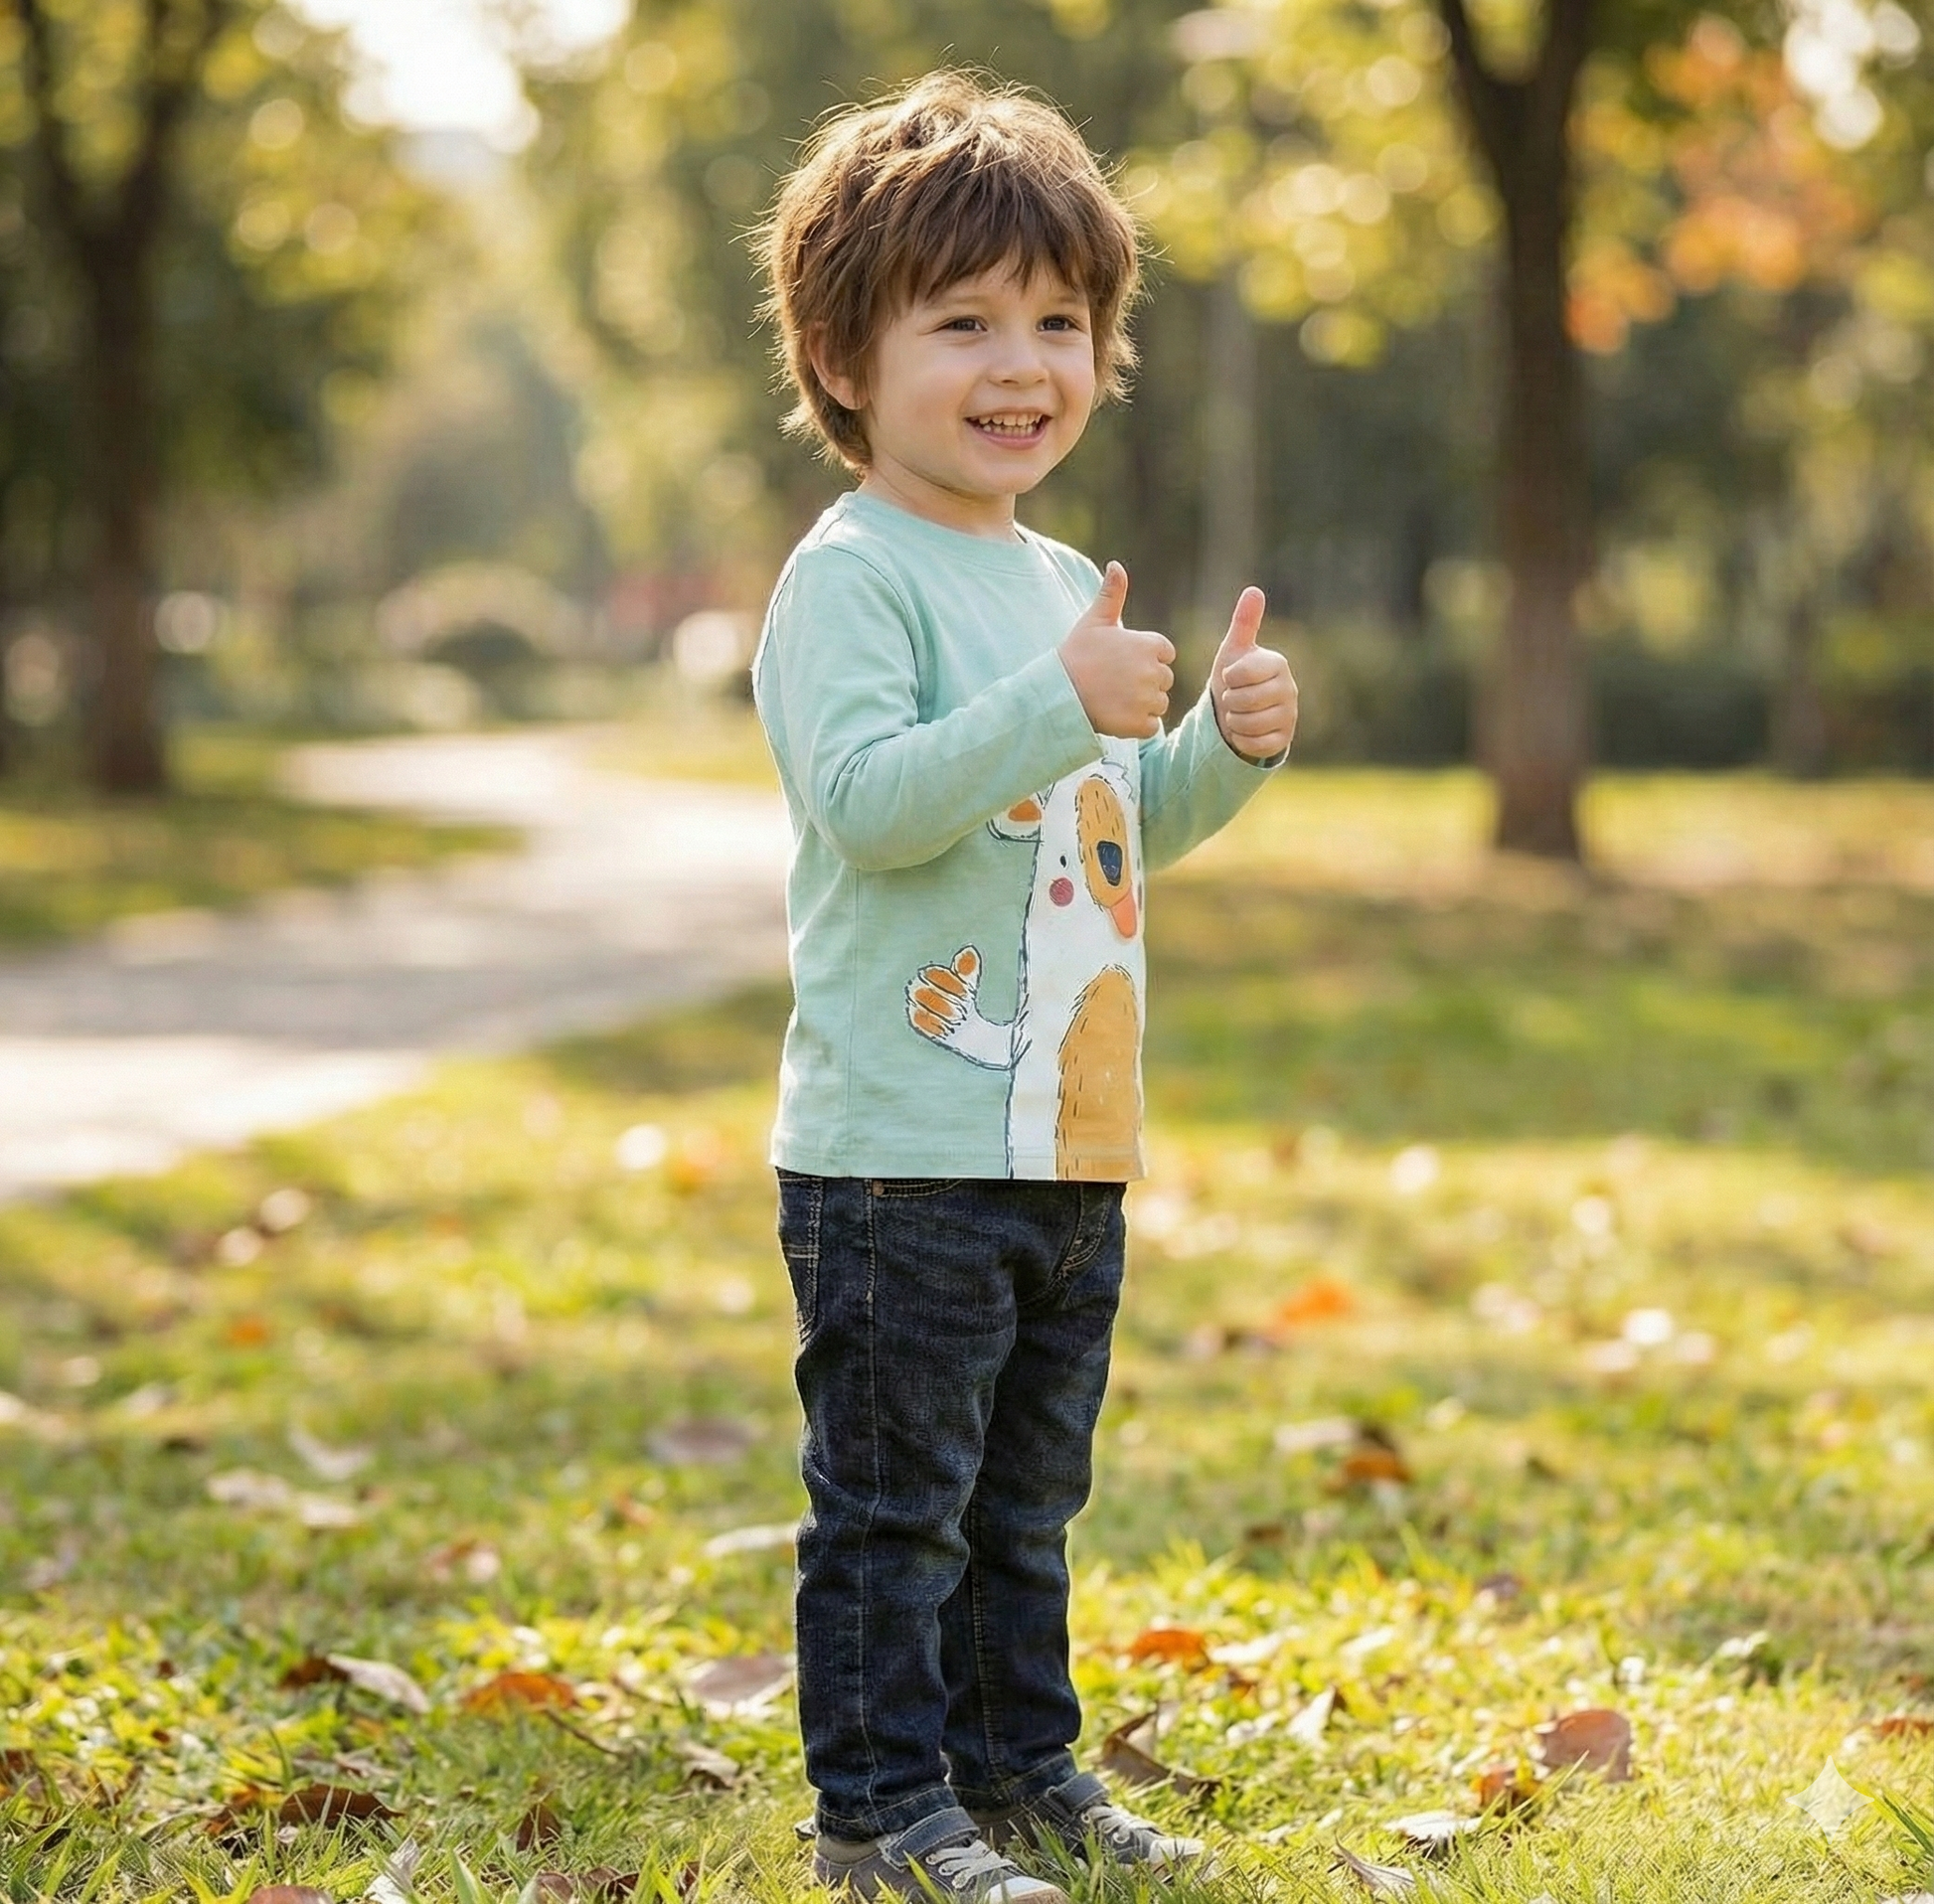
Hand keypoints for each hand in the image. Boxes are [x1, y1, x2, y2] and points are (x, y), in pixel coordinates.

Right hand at [1058, 562, 1174, 740]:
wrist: (1057, 692)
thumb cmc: (1075, 654)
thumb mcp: (1094, 621)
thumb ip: (1112, 594)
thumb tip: (1116, 564)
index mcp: (1149, 645)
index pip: (1164, 654)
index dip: (1145, 658)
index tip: (1121, 663)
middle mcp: (1153, 672)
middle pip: (1163, 680)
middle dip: (1145, 682)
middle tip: (1115, 682)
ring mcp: (1147, 699)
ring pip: (1158, 703)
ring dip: (1142, 704)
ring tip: (1113, 698)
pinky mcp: (1140, 724)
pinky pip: (1151, 726)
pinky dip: (1137, 725)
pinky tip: (1116, 715)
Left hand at [1210, 586, 1296, 760]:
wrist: (1239, 712)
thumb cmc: (1236, 678)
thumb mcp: (1235, 650)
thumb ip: (1244, 622)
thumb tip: (1254, 590)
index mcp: (1278, 663)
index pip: (1241, 674)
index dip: (1228, 679)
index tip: (1231, 677)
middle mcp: (1289, 688)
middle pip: (1244, 701)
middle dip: (1230, 702)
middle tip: (1234, 698)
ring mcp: (1290, 715)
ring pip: (1249, 724)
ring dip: (1234, 721)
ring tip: (1239, 713)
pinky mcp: (1285, 739)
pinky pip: (1256, 744)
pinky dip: (1243, 739)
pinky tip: (1245, 730)